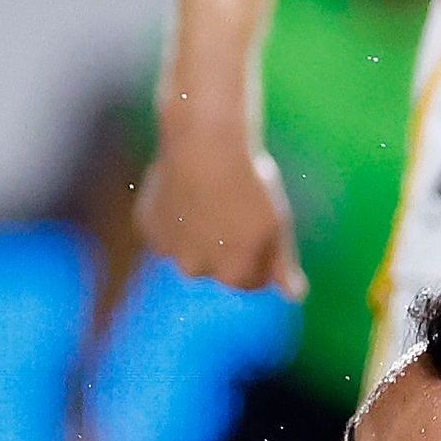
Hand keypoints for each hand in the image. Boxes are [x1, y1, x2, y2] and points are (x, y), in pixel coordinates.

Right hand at [135, 135, 302, 295]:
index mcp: (232, 274)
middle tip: (234, 208)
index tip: (262, 229)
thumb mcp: (277, 224)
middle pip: (215, 265)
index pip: (250, 280)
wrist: (204, 145)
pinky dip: (175, 214)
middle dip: (225, 246)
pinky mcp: (146, 224)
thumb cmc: (249, 183)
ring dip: (197, 233)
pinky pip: (164, 226)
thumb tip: (294, 296)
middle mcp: (196, 270)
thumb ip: (282, 264)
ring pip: (187, 247)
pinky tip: (187, 188)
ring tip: (210, 196)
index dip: (260, 256)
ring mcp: (168, 249)